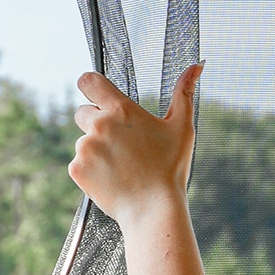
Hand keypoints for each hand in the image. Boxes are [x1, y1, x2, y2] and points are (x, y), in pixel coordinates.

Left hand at [70, 63, 202, 224]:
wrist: (153, 209)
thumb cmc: (170, 168)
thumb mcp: (182, 127)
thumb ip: (185, 92)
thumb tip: (197, 65)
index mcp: (121, 110)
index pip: (88, 81)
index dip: (91, 85)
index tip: (97, 95)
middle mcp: (98, 125)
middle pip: (83, 112)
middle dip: (96, 123)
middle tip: (121, 143)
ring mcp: (85, 148)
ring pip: (83, 141)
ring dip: (96, 149)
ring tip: (122, 166)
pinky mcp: (77, 169)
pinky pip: (79, 162)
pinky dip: (91, 169)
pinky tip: (112, 178)